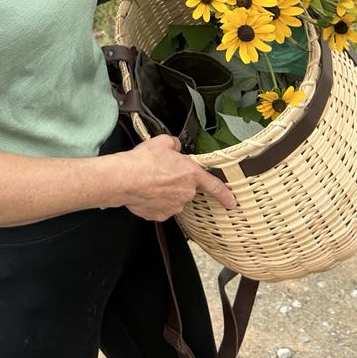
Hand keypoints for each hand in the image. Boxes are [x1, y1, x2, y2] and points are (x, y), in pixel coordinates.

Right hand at [115, 135, 236, 221]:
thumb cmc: (144, 161)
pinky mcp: (160, 215)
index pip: (214, 185)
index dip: (224, 194)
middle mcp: (186, 193)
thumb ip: (175, 144)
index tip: (232, 202)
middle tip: (161, 173)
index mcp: (191, 174)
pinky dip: (155, 201)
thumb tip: (176, 147)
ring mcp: (173, 207)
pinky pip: (161, 208)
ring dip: (166, 192)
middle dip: (177, 182)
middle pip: (187, 189)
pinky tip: (145, 192)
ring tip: (150, 182)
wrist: (124, 179)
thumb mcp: (162, 142)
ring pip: (174, 199)